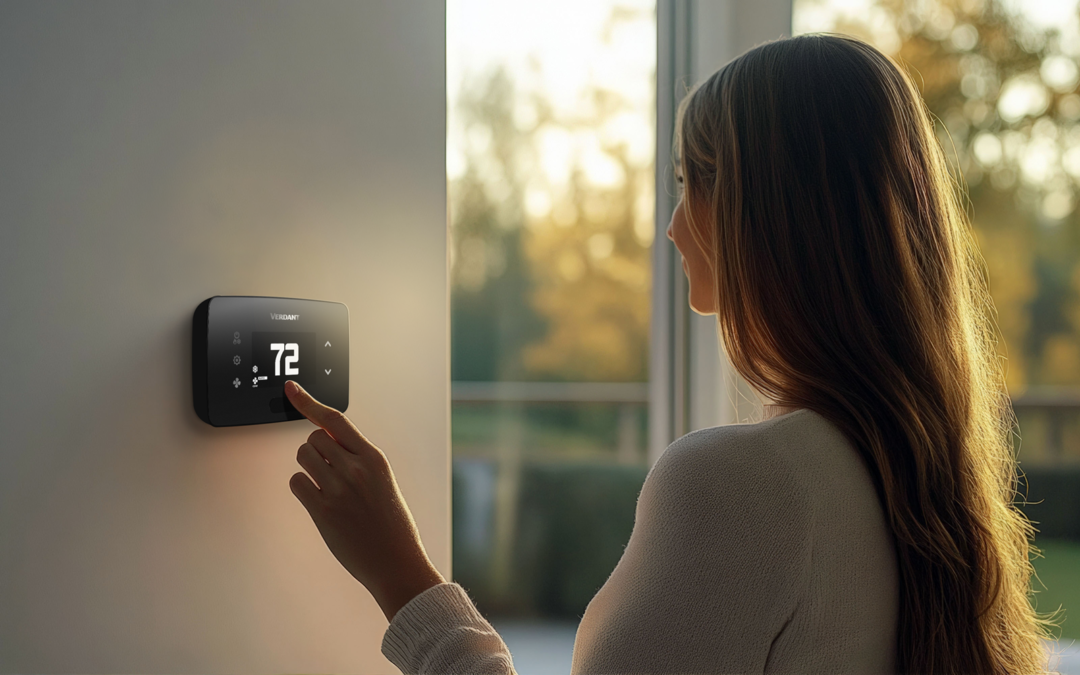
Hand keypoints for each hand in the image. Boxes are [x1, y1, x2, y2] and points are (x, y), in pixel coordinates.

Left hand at [284, 380, 445, 621]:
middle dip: (316, 450)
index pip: (336, 420)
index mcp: (375, 458)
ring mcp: (338, 490)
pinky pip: (297, 483)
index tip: (291, 389)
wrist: (397, 562)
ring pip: (303, 456)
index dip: (309, 402)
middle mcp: (356, 469)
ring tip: (328, 487)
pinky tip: (319, 502)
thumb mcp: (384, 481)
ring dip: (309, 467)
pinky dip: (303, 489)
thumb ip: (358, 459)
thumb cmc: (392, 524)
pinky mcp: (323, 511)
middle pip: (315, 438)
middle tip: (330, 471)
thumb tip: (328, 440)